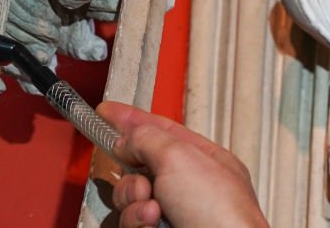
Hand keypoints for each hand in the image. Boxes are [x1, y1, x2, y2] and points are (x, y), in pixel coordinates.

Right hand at [97, 101, 268, 227]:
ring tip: (153, 209)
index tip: (107, 113)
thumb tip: (126, 139)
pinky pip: (131, 223)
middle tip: (143, 184)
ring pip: (131, 200)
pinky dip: (137, 221)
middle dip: (133, 176)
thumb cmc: (221, 214)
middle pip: (140, 169)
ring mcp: (175, 216)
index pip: (162, 130)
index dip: (133, 120)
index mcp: (205, 160)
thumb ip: (148, 139)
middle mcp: (190, 189)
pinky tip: (152, 224)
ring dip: (135, 202)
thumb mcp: (180, 157)